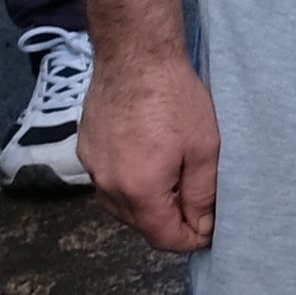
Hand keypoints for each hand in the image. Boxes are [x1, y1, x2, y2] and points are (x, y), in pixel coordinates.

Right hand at [84, 44, 222, 254]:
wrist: (135, 55)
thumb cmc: (174, 98)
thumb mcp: (204, 149)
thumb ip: (202, 195)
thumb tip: (201, 227)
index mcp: (138, 191)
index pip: (163, 238)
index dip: (190, 239)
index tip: (210, 230)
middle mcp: (108, 186)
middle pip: (141, 225)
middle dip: (171, 223)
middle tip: (200, 206)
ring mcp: (92, 168)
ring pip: (122, 205)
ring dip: (149, 204)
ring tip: (177, 183)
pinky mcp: (85, 150)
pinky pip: (109, 182)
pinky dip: (130, 183)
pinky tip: (150, 163)